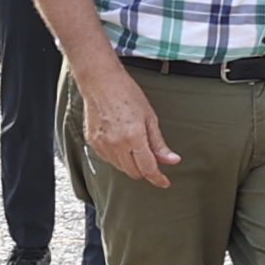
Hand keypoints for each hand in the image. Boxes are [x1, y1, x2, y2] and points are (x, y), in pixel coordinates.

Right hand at [77, 69, 176, 189]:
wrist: (100, 82)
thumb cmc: (126, 93)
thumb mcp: (150, 117)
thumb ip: (159, 143)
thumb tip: (172, 160)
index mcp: (134, 137)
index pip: (148, 168)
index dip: (158, 178)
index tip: (164, 182)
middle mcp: (116, 144)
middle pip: (134, 172)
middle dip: (145, 170)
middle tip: (150, 159)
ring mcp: (102, 145)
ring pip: (121, 168)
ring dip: (130, 163)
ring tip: (133, 144)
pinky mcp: (93, 143)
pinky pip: (108, 159)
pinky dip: (117, 156)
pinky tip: (120, 141)